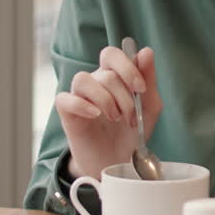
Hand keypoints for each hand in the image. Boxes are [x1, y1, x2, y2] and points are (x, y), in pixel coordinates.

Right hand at [56, 45, 162, 179]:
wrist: (116, 163)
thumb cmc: (130, 132)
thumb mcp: (149, 107)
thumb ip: (148, 80)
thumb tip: (146, 51)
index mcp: (113, 76)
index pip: (112, 54)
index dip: (128, 67)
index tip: (141, 89)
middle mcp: (95, 82)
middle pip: (104, 71)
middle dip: (123, 93)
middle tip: (131, 114)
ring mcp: (79, 96)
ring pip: (83, 79)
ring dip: (105, 100)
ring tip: (116, 118)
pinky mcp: (67, 113)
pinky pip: (65, 98)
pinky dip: (82, 105)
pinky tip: (96, 115)